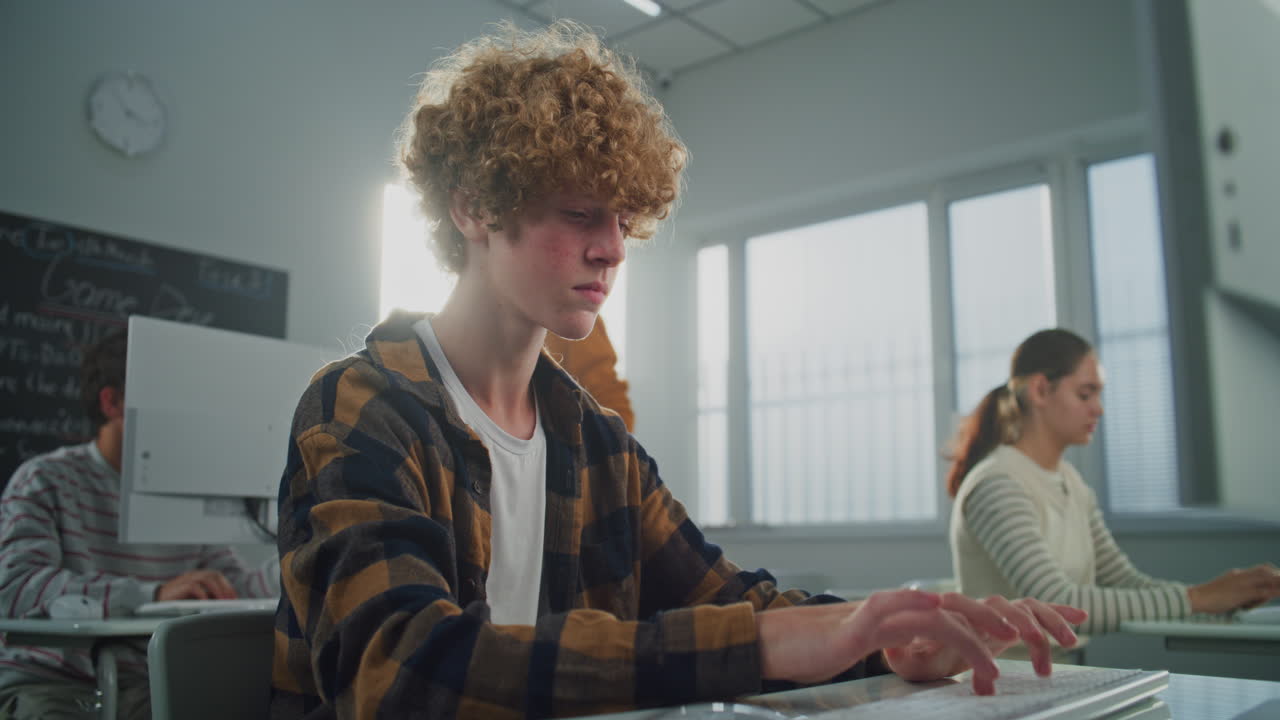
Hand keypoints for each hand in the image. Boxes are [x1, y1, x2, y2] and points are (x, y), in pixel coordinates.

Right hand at [155, 570, 238, 600]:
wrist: (157, 600)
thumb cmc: (178, 600)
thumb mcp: (196, 598)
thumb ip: (208, 597)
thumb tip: (223, 604)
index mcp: (200, 576)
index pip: (218, 577)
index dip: (227, 586)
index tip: (235, 598)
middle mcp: (195, 575)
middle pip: (214, 575)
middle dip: (225, 587)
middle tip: (231, 600)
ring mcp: (187, 578)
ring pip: (206, 578)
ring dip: (217, 590)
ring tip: (222, 601)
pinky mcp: (180, 585)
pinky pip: (194, 586)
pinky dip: (202, 594)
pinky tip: (207, 602)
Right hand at [755, 590, 1085, 695]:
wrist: (783, 642)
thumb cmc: (828, 652)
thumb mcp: (885, 654)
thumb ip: (917, 650)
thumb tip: (950, 658)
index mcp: (917, 617)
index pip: (976, 614)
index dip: (1021, 618)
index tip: (1063, 624)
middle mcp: (909, 606)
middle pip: (975, 606)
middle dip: (1021, 618)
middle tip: (1060, 632)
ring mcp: (890, 609)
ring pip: (948, 613)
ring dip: (985, 629)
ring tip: (1012, 645)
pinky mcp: (868, 619)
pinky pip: (907, 615)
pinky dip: (933, 618)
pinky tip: (956, 627)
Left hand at [882, 594, 1085, 686]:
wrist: (920, 645)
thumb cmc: (915, 654)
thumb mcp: (906, 659)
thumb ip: (904, 653)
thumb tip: (901, 645)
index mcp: (948, 613)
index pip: (966, 609)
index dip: (985, 622)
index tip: (1004, 641)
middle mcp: (974, 608)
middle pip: (1000, 604)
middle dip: (1019, 620)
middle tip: (1033, 639)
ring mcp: (994, 613)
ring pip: (1024, 607)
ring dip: (1047, 622)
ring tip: (1069, 644)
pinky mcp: (1010, 621)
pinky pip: (1036, 611)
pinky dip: (1059, 612)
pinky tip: (1082, 617)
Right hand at [1188, 564, 1279, 613]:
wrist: (1197, 597)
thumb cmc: (1208, 597)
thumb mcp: (1225, 590)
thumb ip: (1237, 591)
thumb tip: (1247, 599)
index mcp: (1236, 574)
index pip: (1259, 570)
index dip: (1271, 572)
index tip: (1277, 577)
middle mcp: (1241, 576)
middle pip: (1265, 571)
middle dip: (1277, 575)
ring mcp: (1243, 584)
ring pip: (1267, 580)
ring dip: (1278, 582)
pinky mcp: (1243, 593)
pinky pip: (1264, 592)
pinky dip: (1274, 592)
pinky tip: (1279, 593)